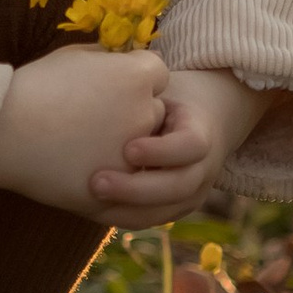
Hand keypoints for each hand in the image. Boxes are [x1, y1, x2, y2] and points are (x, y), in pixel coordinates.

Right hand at [0, 46, 167, 215]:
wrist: (3, 131)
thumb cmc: (35, 87)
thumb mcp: (74, 56)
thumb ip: (107, 57)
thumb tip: (119, 60)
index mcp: (137, 77)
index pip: (157, 74)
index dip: (134, 78)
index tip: (109, 85)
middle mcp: (144, 113)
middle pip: (155, 111)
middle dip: (134, 112)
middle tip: (96, 116)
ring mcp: (133, 155)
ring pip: (143, 150)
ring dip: (126, 146)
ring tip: (86, 142)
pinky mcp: (118, 188)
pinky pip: (127, 181)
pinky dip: (113, 175)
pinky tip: (83, 164)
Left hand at [88, 68, 267, 226]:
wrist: (198, 120)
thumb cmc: (169, 96)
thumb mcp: (163, 87)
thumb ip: (144, 88)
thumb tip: (105, 73)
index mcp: (203, 132)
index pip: (191, 146)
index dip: (160, 151)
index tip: (127, 148)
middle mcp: (203, 169)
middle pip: (177, 187)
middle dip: (136, 189)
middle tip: (96, 182)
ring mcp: (191, 193)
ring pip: (162, 211)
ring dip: (125, 208)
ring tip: (89, 196)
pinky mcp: (173, 208)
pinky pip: (149, 219)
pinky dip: (121, 215)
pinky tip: (90, 207)